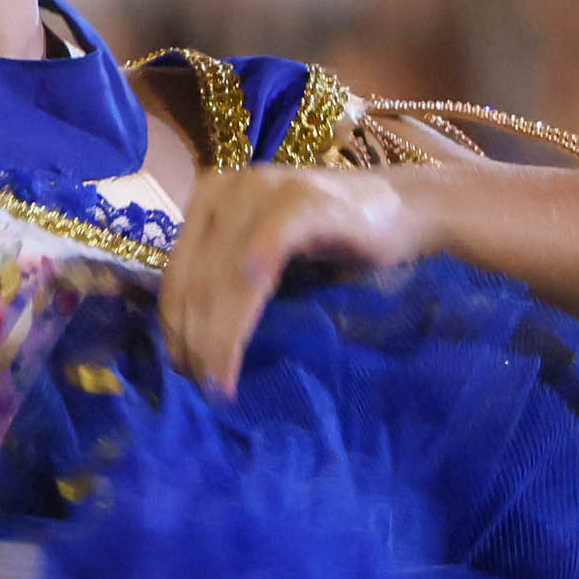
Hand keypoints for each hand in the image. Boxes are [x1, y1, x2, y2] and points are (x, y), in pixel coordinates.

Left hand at [157, 164, 421, 393]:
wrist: (404, 207)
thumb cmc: (330, 240)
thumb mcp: (263, 257)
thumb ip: (225, 282)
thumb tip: (186, 349)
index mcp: (208, 200)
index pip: (177, 277)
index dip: (175, 331)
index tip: (183, 376)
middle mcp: (228, 188)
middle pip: (198, 281)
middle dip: (195, 342)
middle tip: (205, 389)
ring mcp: (265, 189)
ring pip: (226, 277)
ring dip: (219, 337)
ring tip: (220, 382)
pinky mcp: (305, 199)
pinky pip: (266, 252)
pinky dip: (247, 298)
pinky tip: (237, 342)